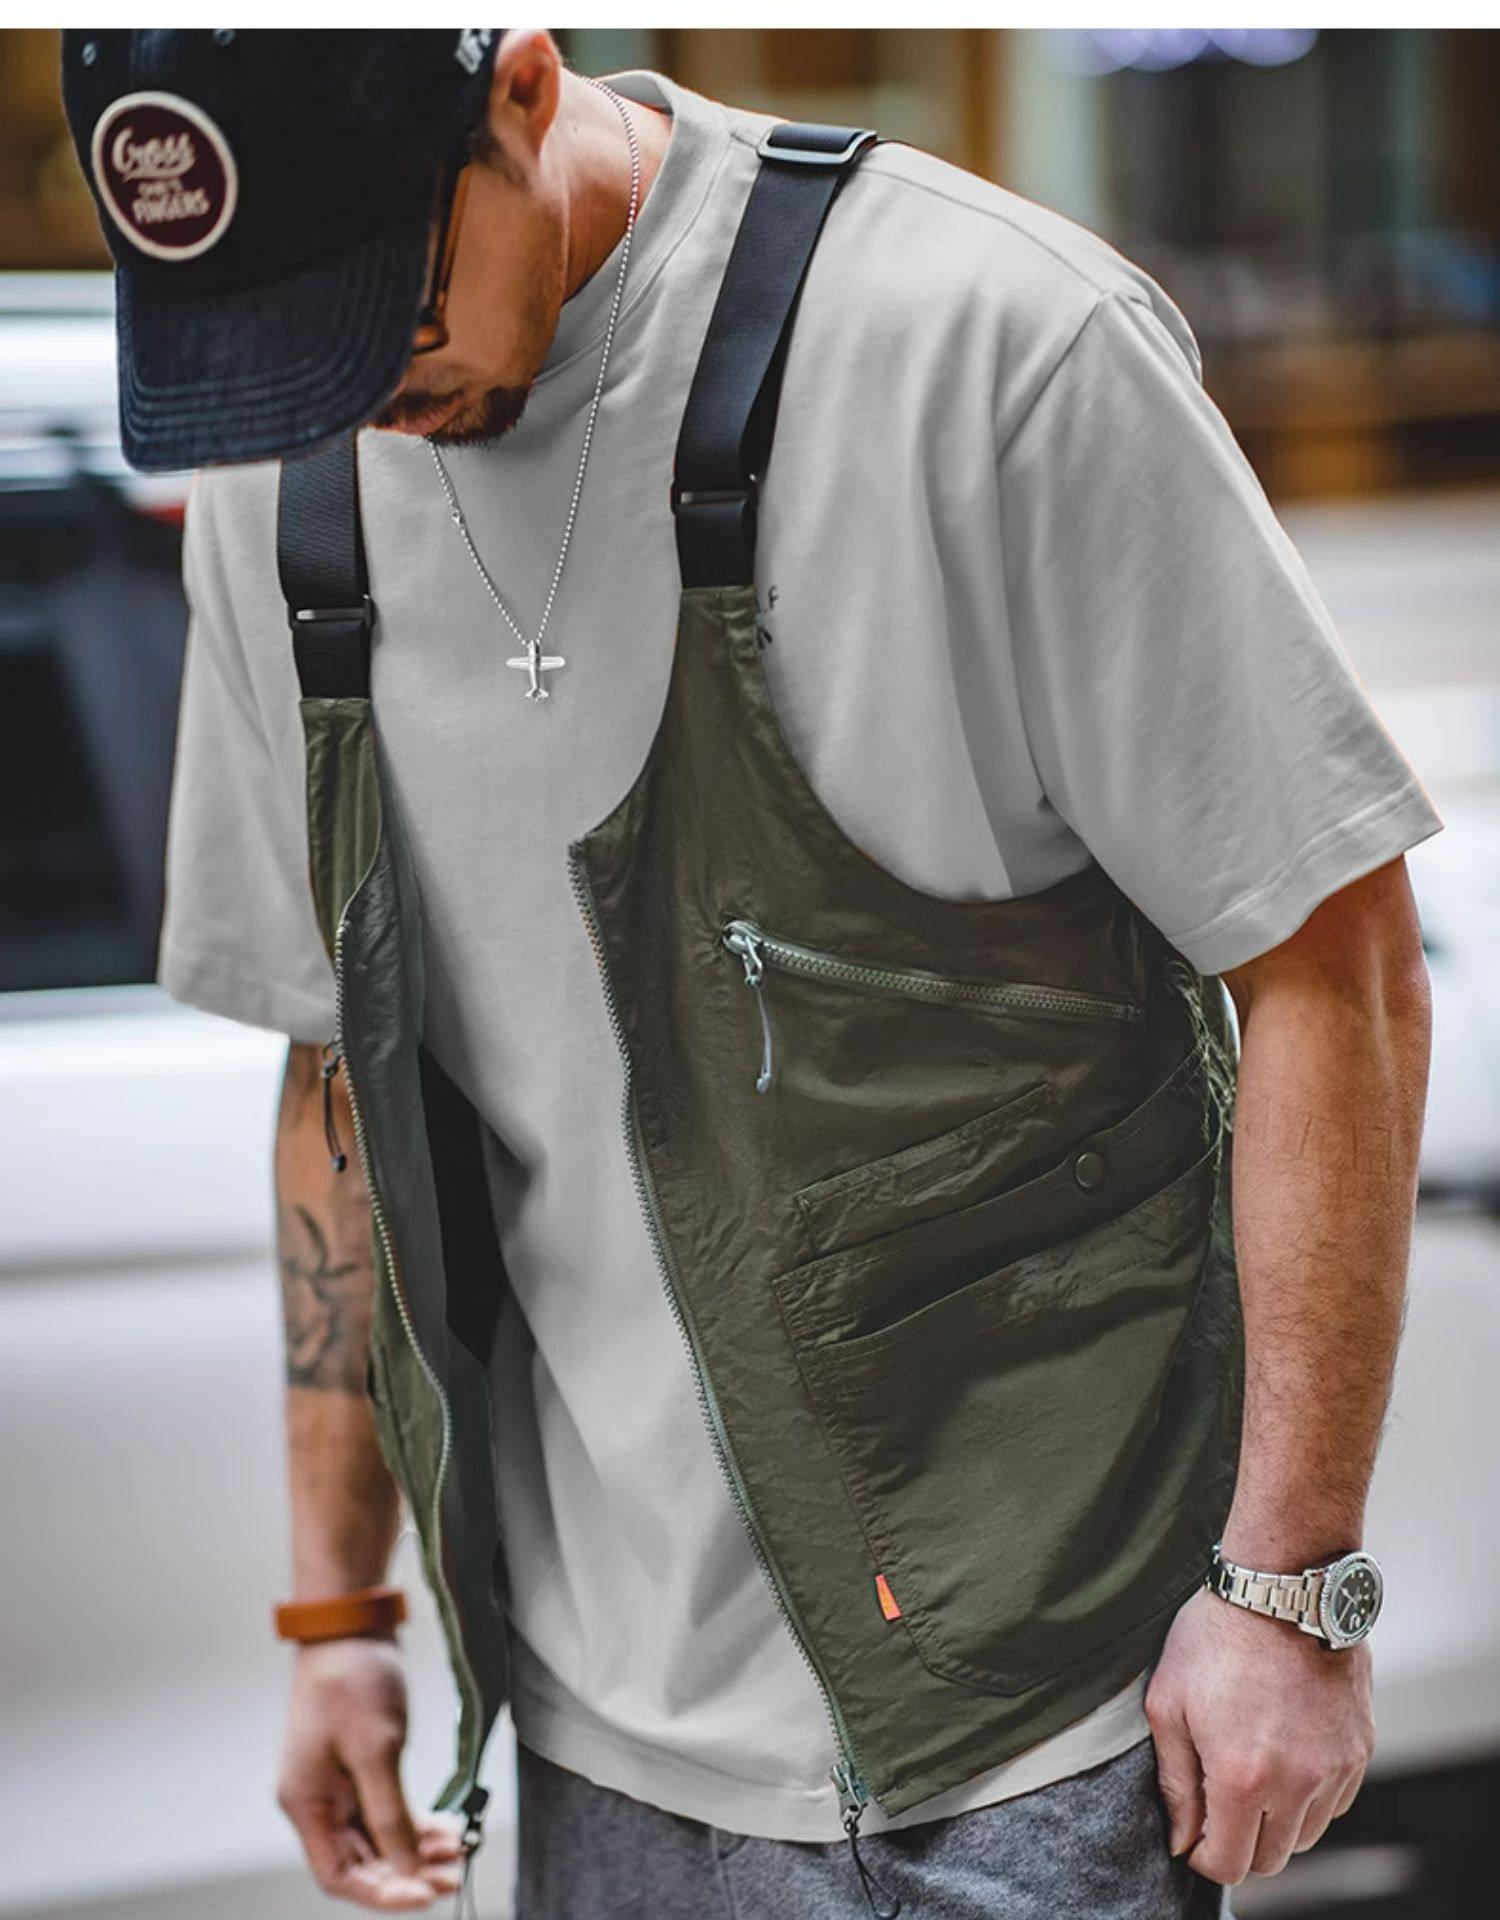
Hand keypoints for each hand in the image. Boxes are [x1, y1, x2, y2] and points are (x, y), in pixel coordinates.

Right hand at [277, 1637, 465, 1908]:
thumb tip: (406, 1868)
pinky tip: (447, 1827)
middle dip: (408, 1873)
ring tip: (459, 1852)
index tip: (425, 1894)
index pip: (338, 1876)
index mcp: (307, 1803)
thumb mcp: (375, 1750)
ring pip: (380, 1838)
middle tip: (454, 1875)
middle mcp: (319, 1801)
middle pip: (362, 1862)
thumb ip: (389, 1814)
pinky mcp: (361, 1767)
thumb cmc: (352, 1679)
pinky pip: (388, 1810)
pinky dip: (416, 1823)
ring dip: (417, 1850)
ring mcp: (340, 1785)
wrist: (351, 1625)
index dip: (381, 1892)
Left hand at [1145, 1585, 1376, 1885]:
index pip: (1229, 1863)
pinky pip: (1335, 1802)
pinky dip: (1310, 1796)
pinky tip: (1285, 1754)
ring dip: (1277, 1821)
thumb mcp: (1168, 1701)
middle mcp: (1296, 1783)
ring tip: (1252, 1771)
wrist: (1282, 1588)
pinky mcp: (1360, 1749)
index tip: (1194, 1830)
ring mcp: (1335, 1768)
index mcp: (1241, 1776)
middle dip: (1240, 1841)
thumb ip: (1174, 1780)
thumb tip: (1181, 1838)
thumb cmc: (1215, 1636)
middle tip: (1219, 1800)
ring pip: (1306, 1834)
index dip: (1204, 1854)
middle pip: (1271, 1859)